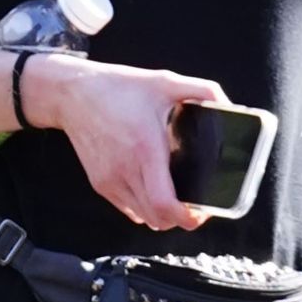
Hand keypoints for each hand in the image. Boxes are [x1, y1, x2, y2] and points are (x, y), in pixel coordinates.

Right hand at [24, 56, 227, 230]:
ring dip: (163, 215)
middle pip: (158, 220)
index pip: (165, 204)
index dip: (187, 218)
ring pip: (144, 219)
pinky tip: (153, 189)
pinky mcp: (100, 184)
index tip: (202, 211)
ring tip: (176, 198)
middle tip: (196, 204)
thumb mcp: (164, 82)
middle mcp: (126, 171)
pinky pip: (129, 209)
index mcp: (145, 150)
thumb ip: (202, 90)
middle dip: (181, 219)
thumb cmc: (119, 88)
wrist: (73, 94)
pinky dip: (145, 208)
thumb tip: (228, 105)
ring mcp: (110, 181)